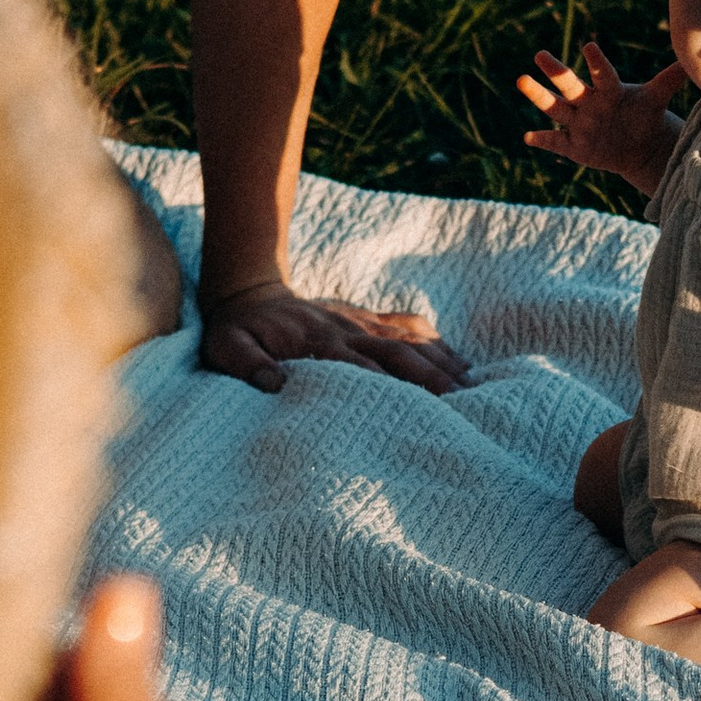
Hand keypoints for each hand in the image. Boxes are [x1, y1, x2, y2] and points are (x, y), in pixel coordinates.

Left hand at [197, 275, 466, 397]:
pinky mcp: (366, 317)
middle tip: (463, 403)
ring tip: (473, 386)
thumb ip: (249, 365)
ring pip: (409, 341)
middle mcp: (347, 331)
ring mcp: (360, 322)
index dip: (393, 388)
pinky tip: (459, 360)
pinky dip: (435, 341)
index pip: (364, 370)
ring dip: (441, 361)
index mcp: (320, 344)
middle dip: (431, 377)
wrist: (247, 291)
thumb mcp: (228, 348)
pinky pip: (407, 326)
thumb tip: (277, 384)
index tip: (422, 409)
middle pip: (398, 355)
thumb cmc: (237, 331)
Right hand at [516, 40, 678, 193]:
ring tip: (521, 80)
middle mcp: (589, 102)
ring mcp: (579, 123)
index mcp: (609, 89)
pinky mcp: (573, 145)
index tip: (590, 47)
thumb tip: (693, 59)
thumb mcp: (656, 98)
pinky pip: (555, 142)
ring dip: (539, 96)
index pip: (603, 74)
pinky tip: (528, 137)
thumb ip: (670, 79)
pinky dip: (542, 140)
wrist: (638, 146)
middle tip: (540, 54)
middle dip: (555, 72)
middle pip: (570, 86)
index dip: (597, 63)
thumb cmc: (645, 116)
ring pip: (556, 109)